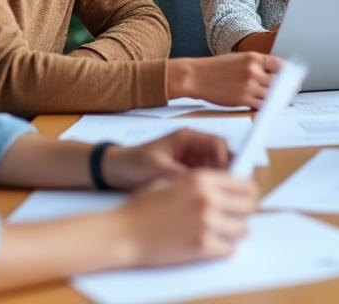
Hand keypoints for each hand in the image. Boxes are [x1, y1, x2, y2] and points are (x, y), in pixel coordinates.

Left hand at [104, 129, 230, 189]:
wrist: (113, 172)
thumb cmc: (132, 163)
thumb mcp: (158, 168)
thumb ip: (182, 175)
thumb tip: (203, 185)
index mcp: (187, 138)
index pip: (217, 144)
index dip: (224, 159)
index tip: (224, 175)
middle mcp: (192, 148)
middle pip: (220, 157)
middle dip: (224, 172)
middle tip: (223, 190)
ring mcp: (189, 161)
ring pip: (214, 171)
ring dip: (215, 182)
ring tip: (211, 197)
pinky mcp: (185, 174)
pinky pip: (203, 181)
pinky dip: (205, 189)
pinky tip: (202, 200)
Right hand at [119, 170, 257, 266]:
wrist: (122, 233)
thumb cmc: (142, 208)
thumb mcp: (171, 182)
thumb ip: (199, 182)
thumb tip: (223, 187)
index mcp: (201, 179)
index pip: (244, 183)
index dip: (247, 193)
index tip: (245, 199)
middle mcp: (208, 198)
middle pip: (249, 205)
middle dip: (244, 212)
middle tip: (236, 217)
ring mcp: (207, 222)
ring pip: (243, 229)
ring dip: (234, 231)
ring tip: (221, 232)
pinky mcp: (202, 246)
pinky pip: (229, 249)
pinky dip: (223, 248)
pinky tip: (211, 245)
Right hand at [170, 52, 283, 107]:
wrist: (196, 76)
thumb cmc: (214, 68)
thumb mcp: (237, 59)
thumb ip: (255, 65)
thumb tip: (272, 74)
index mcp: (253, 58)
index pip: (280, 65)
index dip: (289, 73)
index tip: (294, 78)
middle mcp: (254, 71)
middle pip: (279, 82)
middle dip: (287, 89)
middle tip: (292, 93)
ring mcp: (249, 86)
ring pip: (272, 95)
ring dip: (280, 100)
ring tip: (284, 103)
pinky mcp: (242, 99)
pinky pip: (261, 105)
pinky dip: (268, 107)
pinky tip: (270, 108)